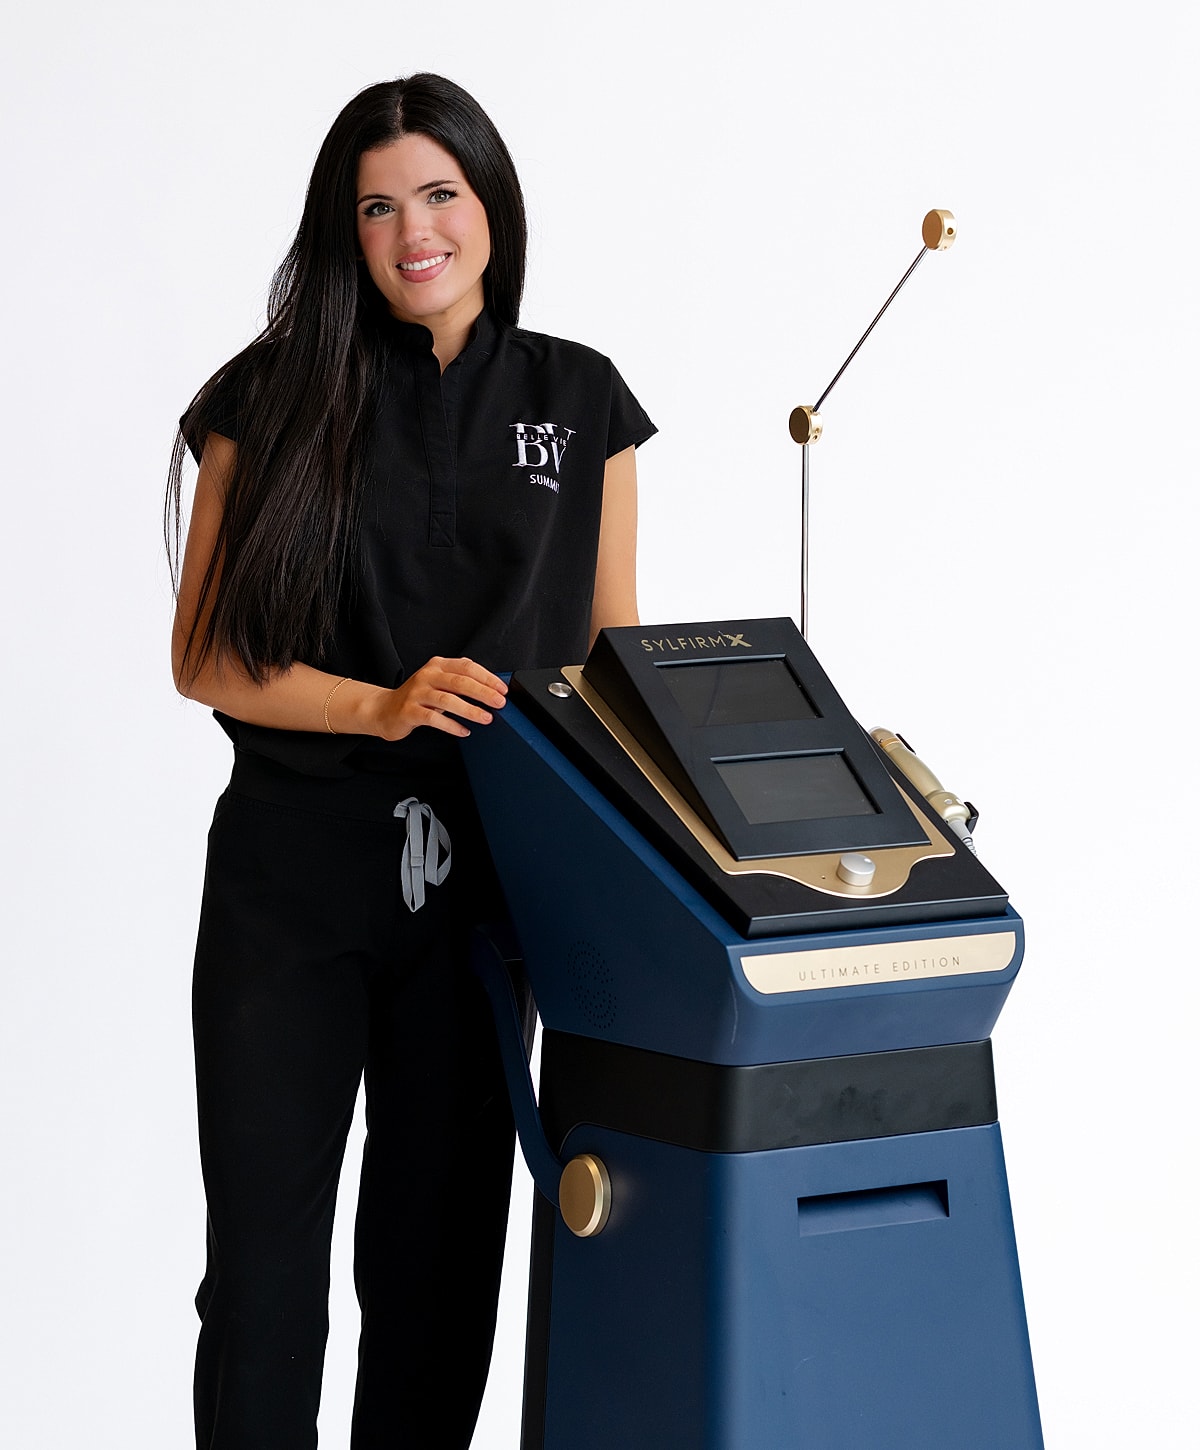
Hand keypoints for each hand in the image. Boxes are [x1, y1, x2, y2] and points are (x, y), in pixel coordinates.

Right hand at [368, 657, 507, 740]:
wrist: (384, 709)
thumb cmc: (418, 697)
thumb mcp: (439, 683)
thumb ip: (460, 681)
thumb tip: (491, 689)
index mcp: (438, 665)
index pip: (467, 667)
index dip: (487, 678)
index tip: (502, 689)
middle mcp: (427, 676)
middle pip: (460, 682)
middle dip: (483, 693)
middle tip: (500, 703)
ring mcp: (417, 693)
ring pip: (448, 700)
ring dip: (470, 710)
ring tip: (486, 718)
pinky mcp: (410, 711)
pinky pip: (434, 718)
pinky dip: (451, 725)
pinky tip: (464, 731)